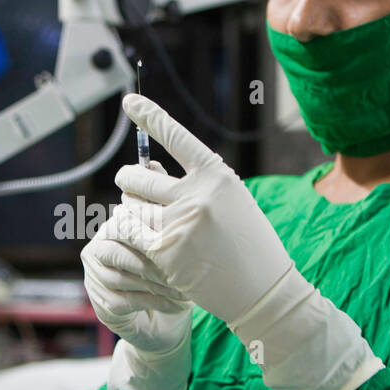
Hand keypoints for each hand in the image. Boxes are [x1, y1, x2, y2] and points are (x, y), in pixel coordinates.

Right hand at [82, 186, 192, 354]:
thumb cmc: (175, 270)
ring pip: (122, 275)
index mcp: (113, 227)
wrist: (169, 317)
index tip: (180, 239)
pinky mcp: (103, 305)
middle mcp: (98, 249)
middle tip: (183, 265)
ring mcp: (96, 278)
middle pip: (118, 247)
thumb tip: (155, 162)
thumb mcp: (174, 235)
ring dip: (158, 282)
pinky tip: (178, 303)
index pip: (123, 221)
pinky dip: (155, 302)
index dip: (150, 231)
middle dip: (154, 259)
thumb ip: (163, 201)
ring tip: (185, 286)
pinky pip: (125, 300)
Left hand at [112, 94, 293, 325]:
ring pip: (130, 207)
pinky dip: (127, 232)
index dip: (149, 116)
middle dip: (128, 180)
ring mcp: (179, 224)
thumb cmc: (248, 244)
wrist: (263, 289)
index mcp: (217, 176)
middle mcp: (197, 195)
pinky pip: (129, 233)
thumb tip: (148, 170)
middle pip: (139, 177)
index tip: (129, 101)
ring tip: (139, 215)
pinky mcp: (165, 252)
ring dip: (129, 210)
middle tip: (128, 182)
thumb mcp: (230, 202)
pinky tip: (136, 235)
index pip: (175, 137)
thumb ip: (194, 185)